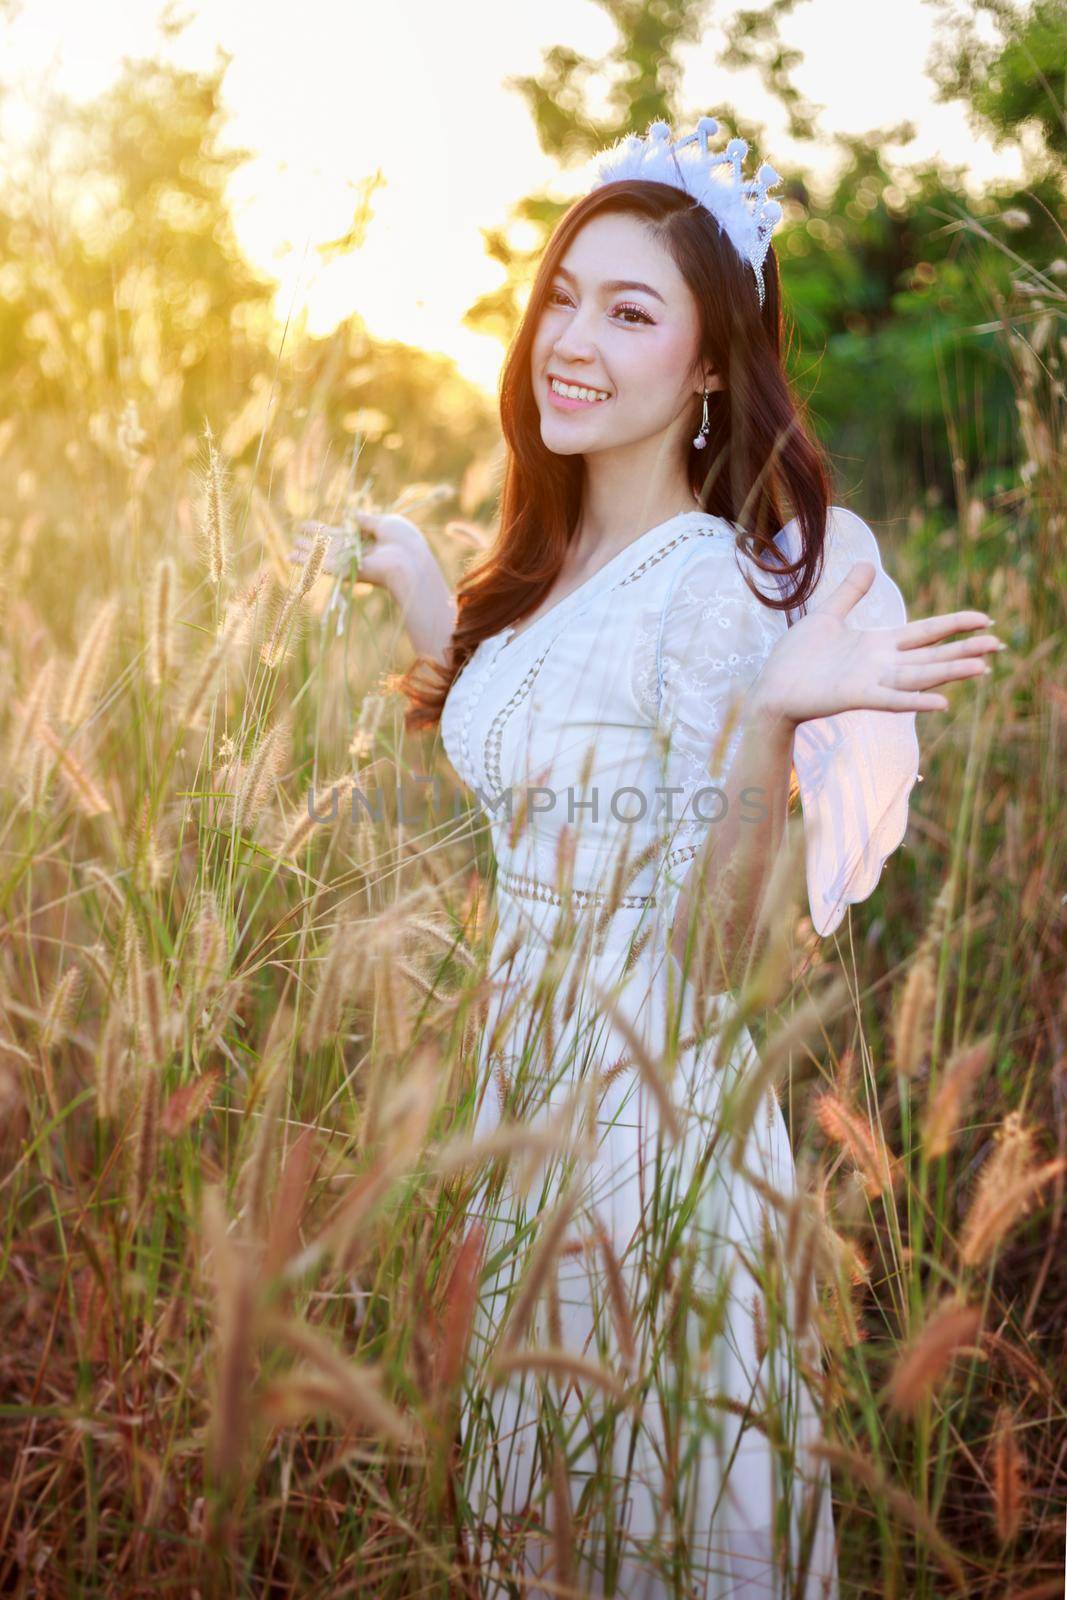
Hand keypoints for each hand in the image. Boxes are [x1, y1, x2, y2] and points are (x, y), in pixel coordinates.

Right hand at [289, 508, 429, 594]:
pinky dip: (306, 561)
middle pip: (330, 544)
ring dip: (306, 551)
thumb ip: (367, 520)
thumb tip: (352, 515)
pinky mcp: (344, 571)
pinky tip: (291, 557)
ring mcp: (350, 562)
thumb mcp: (386, 523)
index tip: (308, 525)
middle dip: (313, 540)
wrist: (409, 562)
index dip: (325, 529)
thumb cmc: (404, 542)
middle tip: (296, 536)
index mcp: (368, 540)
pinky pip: (322, 565)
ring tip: (290, 548)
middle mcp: (357, 552)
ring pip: (323, 555)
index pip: (342, 533)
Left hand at [751, 560, 1006, 727]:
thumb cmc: (797, 658)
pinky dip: (916, 701)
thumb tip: (867, 564)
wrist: (772, 688)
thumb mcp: (827, 616)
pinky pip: (892, 700)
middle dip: (965, 650)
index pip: (926, 632)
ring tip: (982, 670)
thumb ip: (849, 593)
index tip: (985, 620)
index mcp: (879, 644)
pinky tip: (942, 702)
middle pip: (932, 655)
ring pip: (919, 676)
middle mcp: (882, 664)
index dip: (954, 625)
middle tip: (1000, 647)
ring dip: (950, 673)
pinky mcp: (856, 697)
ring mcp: (872, 681)